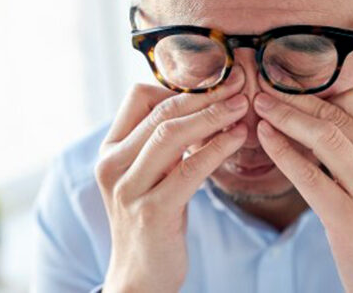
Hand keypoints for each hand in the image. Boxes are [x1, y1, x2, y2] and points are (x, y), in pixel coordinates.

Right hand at [95, 67, 247, 292]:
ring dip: (213, 115)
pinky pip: (189, 169)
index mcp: (110, 150)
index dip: (180, 84)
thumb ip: (163, 142)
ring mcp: (129, 189)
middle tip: (239, 83)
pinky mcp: (152, 211)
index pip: (139, 97)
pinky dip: (217, 148)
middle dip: (205, 94)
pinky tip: (238, 138)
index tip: (217, 80)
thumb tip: (202, 101)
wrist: (141, 276)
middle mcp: (112, 165)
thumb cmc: (154, 219)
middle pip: (161, 112)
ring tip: (242, 106)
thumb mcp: (150, 174)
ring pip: (171, 134)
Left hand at [253, 88, 352, 292]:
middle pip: (337, 116)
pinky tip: (264, 137)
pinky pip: (309, 175)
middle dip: (295, 97)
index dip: (318, 86)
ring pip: (325, 137)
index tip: (287, 80)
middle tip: (264, 84)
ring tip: (260, 105)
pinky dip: (282, 151)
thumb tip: (318, 110)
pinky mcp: (349, 218)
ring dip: (286, 116)